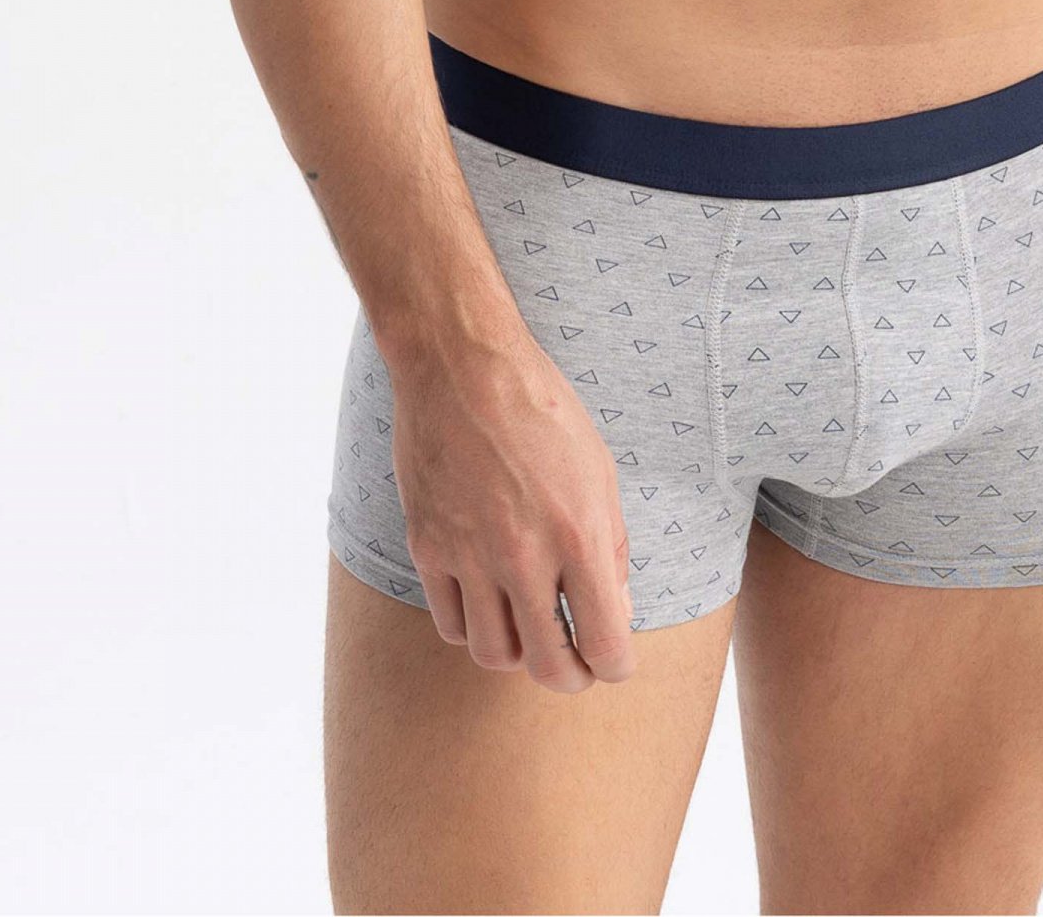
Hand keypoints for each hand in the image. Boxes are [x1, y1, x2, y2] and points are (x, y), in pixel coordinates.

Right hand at [386, 323, 638, 693]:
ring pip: (493, 654)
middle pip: (547, 666)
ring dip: (518, 655)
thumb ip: (611, 547)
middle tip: (576, 666)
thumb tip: (614, 611)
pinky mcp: (427, 547)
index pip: (604, 644)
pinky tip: (488, 603)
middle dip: (570, 677)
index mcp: (578, 534)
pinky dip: (473, 627)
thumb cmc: (542, 409)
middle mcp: (523, 555)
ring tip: (530, 630)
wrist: (461, 366)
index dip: (615, 666)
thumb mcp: (599, 469)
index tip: (614, 661)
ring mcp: (469, 555)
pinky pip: (449, 623)